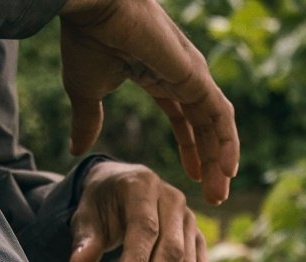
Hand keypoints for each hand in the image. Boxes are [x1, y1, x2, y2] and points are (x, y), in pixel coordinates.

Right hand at [59, 0, 239, 205]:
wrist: (93, 8)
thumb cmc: (87, 40)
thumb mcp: (86, 92)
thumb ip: (88, 121)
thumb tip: (77, 149)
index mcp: (159, 77)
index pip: (185, 120)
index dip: (191, 149)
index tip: (195, 179)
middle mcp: (182, 76)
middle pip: (205, 127)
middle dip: (212, 163)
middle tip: (215, 198)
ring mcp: (193, 75)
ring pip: (217, 126)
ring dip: (222, 161)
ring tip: (221, 193)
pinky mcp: (197, 76)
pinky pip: (222, 115)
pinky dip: (228, 143)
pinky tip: (229, 170)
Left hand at [70, 161, 212, 261]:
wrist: (125, 189)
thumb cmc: (102, 204)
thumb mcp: (86, 214)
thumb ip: (84, 239)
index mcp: (143, 186)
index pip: (145, 228)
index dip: (136, 261)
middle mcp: (175, 202)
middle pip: (172, 253)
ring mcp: (191, 225)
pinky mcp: (200, 245)